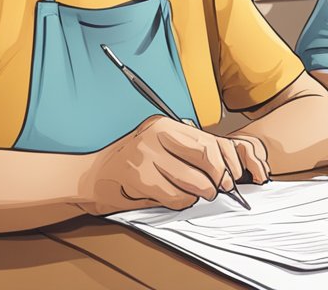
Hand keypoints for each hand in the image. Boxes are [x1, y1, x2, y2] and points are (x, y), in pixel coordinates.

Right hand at [77, 116, 270, 214]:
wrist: (95, 175)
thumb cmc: (134, 163)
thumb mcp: (162, 147)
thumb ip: (189, 151)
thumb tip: (225, 168)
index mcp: (166, 125)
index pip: (209, 140)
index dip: (226, 161)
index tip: (232, 175)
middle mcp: (157, 135)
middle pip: (205, 156)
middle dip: (217, 178)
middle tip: (217, 189)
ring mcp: (147, 155)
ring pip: (193, 180)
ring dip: (200, 193)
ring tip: (196, 194)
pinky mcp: (139, 177)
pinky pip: (175, 196)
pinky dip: (182, 201)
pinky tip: (177, 198)